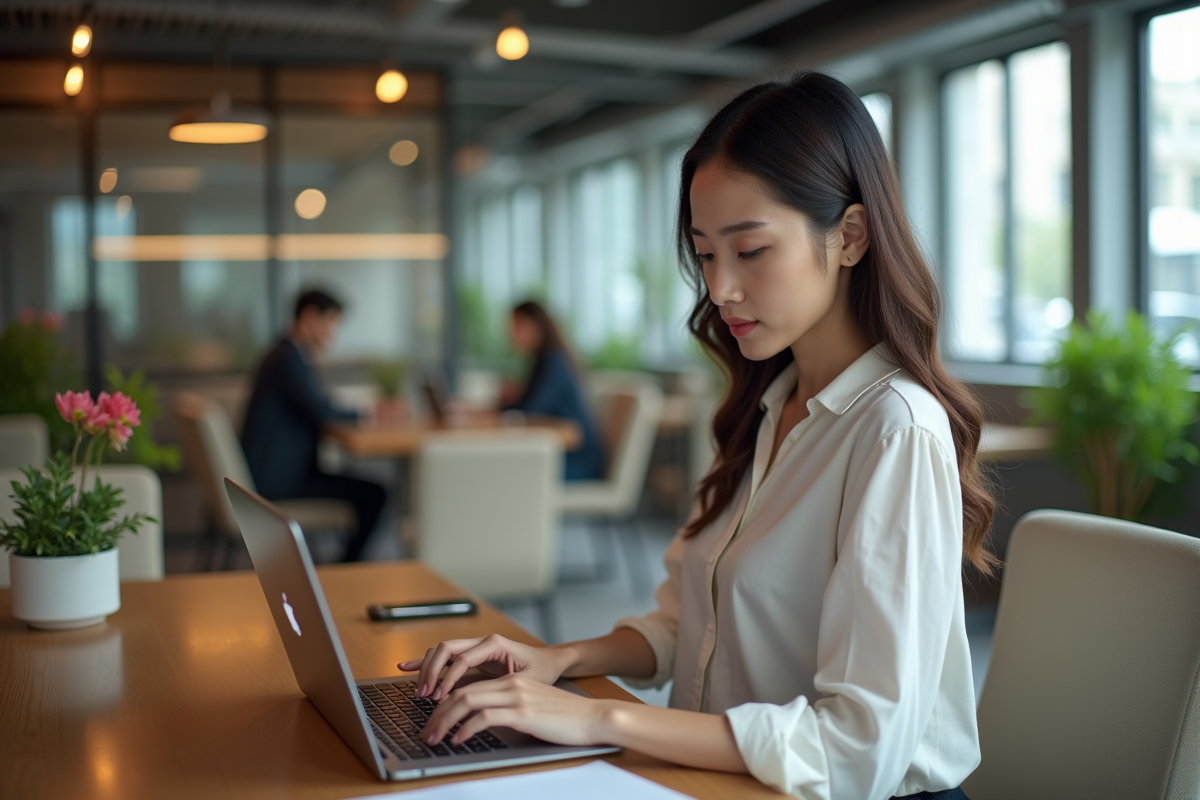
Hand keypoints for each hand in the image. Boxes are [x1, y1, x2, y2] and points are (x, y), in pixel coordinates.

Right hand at [397, 634, 567, 700]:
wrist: (551, 662)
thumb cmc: (542, 671)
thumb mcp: (527, 680)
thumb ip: (503, 686)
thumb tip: (481, 700)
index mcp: (495, 644)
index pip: (462, 658)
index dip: (448, 678)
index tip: (440, 697)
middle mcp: (482, 642)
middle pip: (446, 649)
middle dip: (432, 671)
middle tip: (426, 694)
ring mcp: (475, 647)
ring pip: (442, 651)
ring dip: (428, 669)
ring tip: (421, 691)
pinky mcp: (471, 656)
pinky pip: (444, 657)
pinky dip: (425, 662)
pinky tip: (407, 667)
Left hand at [422, 673, 611, 746]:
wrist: (593, 717)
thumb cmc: (565, 717)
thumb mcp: (531, 708)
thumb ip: (508, 709)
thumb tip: (481, 724)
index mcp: (510, 681)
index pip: (467, 687)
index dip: (444, 704)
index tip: (432, 721)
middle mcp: (510, 684)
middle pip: (460, 693)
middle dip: (437, 714)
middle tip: (425, 733)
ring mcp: (516, 696)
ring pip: (467, 701)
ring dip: (444, 721)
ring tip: (434, 738)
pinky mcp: (523, 712)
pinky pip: (485, 717)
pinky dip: (466, 728)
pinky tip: (458, 739)